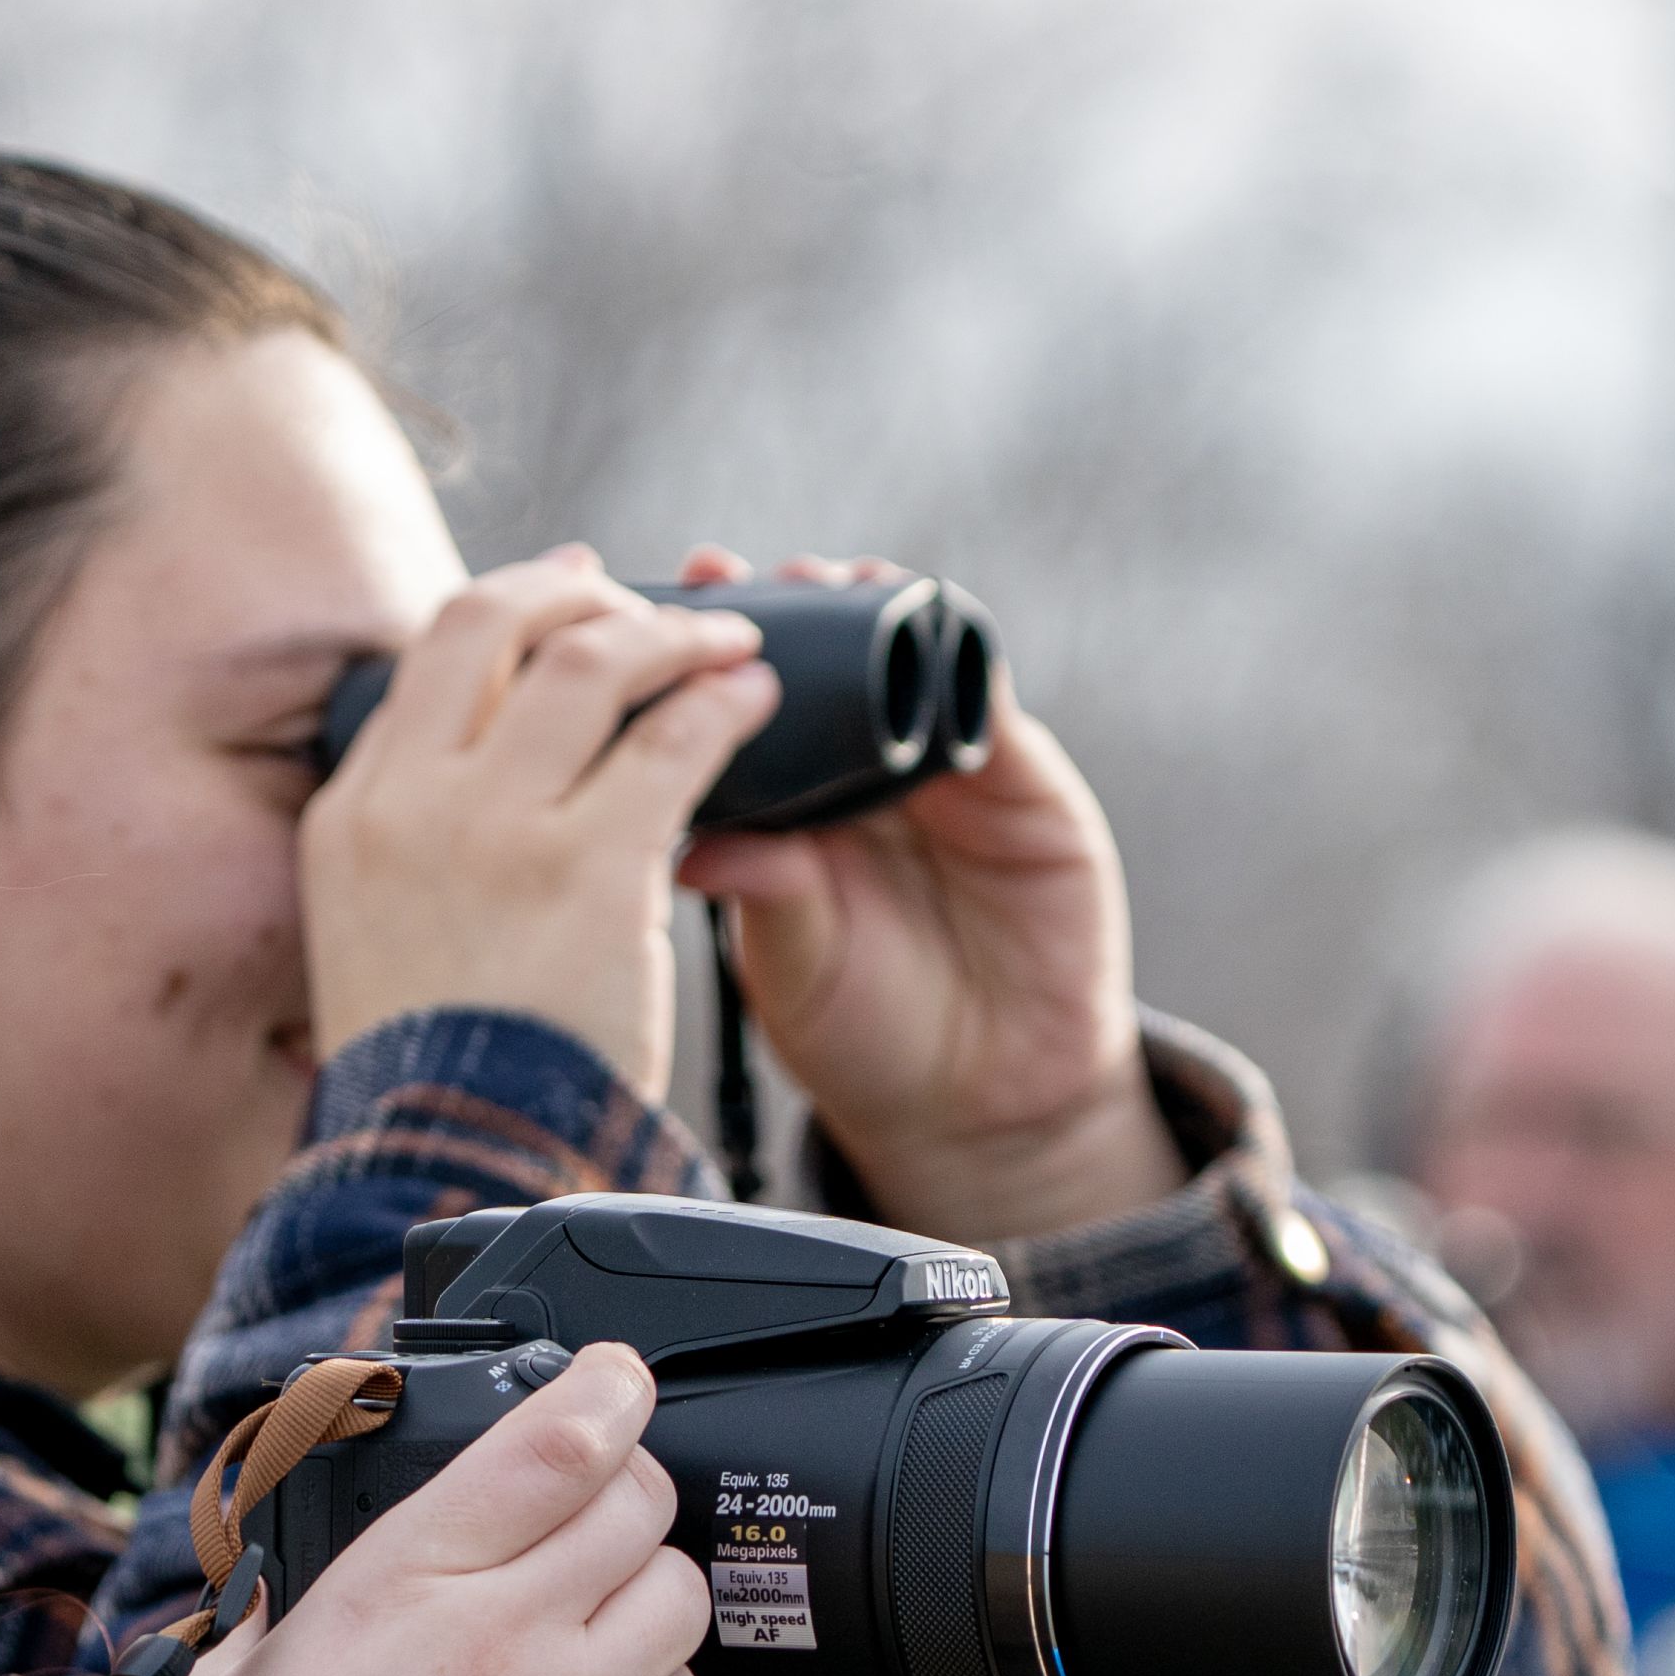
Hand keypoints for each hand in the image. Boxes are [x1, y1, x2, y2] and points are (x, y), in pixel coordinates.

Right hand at [118, 1345, 706, 1675]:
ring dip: (646, 1592)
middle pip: (640, 1506)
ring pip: (681, 1599)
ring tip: (589, 1626)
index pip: (555, 1445)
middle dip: (628, 1493)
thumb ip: (308, 1598)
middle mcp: (500, 1640)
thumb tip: (344, 1561)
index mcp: (394, 1584)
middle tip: (597, 1512)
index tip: (618, 1377)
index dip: (608, 1390)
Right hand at [301, 548, 781, 1103]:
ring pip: (590, 665)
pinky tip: (756, 701)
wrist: (447, 1163)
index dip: (507, 612)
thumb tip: (480, 791)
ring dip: (669, 634)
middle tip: (638, 598)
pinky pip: (670, 744)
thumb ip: (415, 853)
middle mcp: (409, 801)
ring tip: (726, 642)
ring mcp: (494, 829)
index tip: (563, 596)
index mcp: (350, 815)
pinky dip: (720, 704)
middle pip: (491, 624)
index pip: (425, 661)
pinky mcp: (586, 868)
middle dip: (576, 592)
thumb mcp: (375, 941)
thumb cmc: (434, 1079)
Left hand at [670, 550, 1183, 1245]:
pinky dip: (964, 657)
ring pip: (906, 655)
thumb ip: (761, 894)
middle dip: (782, 601)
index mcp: (784, 809)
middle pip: (817, 656)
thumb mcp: (794, 966)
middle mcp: (857, 774)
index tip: (650, 612)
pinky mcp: (1024, 784)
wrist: (978, 1101)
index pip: (734, 711)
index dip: (696, 657)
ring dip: (872, 604)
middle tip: (739, 574)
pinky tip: (932, 626)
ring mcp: (942, 770)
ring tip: (835, 578)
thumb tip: (685, 848)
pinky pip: (992, 701)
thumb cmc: (865, 1033)